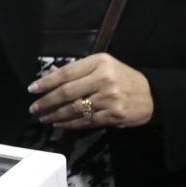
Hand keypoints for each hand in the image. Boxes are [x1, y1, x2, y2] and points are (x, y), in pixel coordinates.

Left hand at [27, 53, 153, 128]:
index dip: (46, 82)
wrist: (153, 95)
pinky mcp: (113, 115)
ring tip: (43, 118)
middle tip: (34, 108)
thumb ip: (77, 70)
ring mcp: (109, 98)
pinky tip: (59, 124)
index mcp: (99, 62)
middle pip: (67, 92)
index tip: (32, 89)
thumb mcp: (102, 66)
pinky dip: (69, 124)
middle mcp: (104, 79)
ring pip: (75, 109)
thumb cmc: (123, 78)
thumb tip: (50, 73)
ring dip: (55, 115)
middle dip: (47, 101)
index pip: (66, 73)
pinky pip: (85, 121)